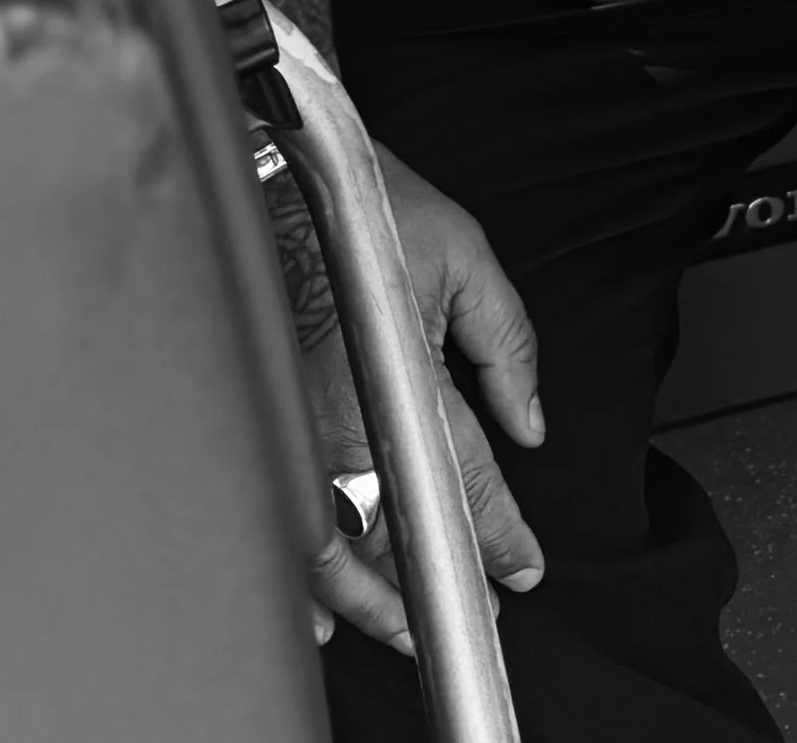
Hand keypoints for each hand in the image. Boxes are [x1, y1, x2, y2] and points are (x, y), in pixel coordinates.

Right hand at [300, 144, 546, 656]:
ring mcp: (294, 421)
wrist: (281, 172)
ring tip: (406, 625)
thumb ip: (507, 342)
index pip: (461, 473)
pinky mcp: (267, 416)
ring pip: (330, 540)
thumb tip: (529, 420)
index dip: (497, 529)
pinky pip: (283, 511)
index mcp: (397, 369)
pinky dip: (304, 567)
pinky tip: (321, 604)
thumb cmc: (369, 203)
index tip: (523, 567)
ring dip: (371, 595)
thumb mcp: (466, 253)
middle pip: (389, 530)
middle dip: (430, 587)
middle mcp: (339, 411)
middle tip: (473, 615)